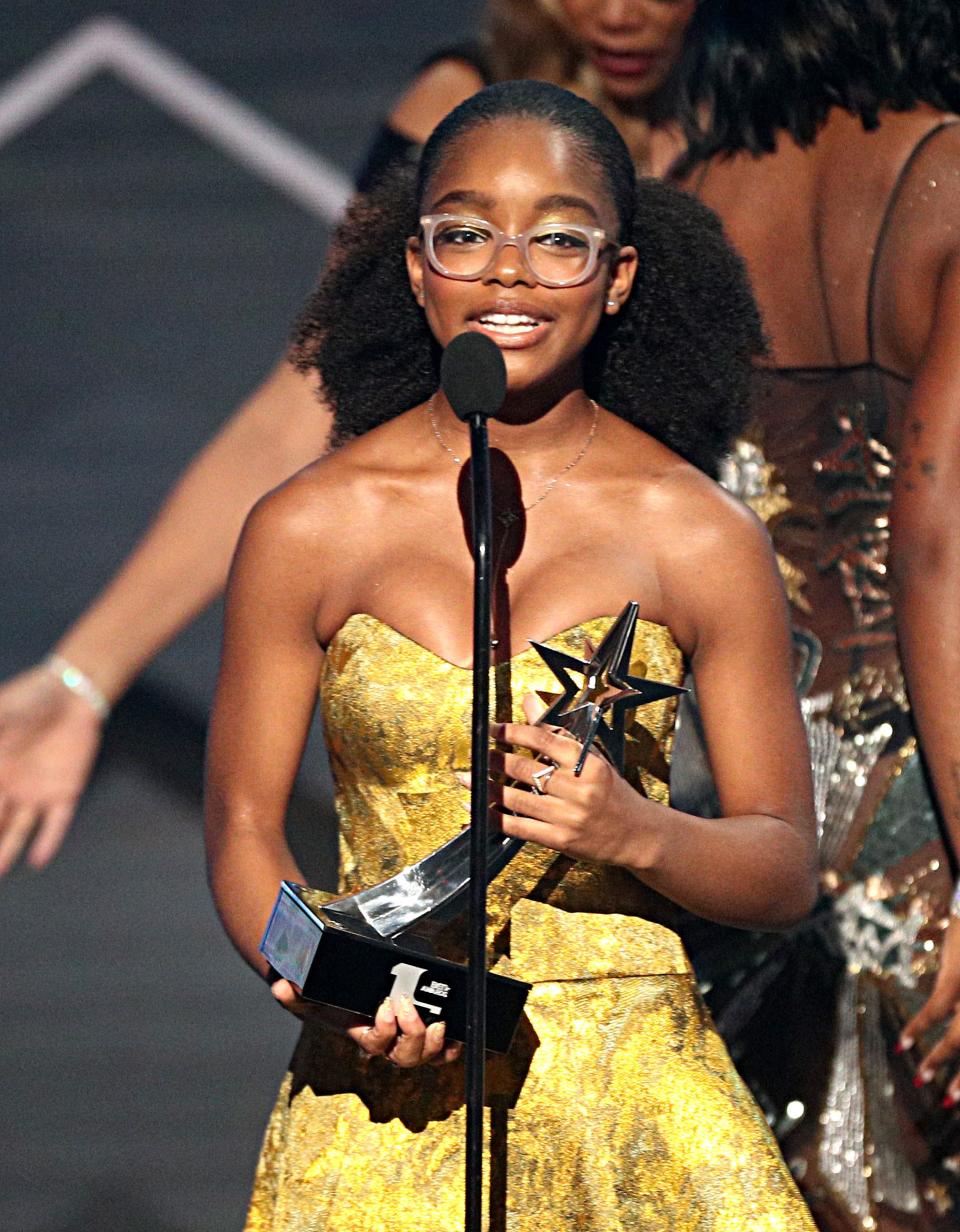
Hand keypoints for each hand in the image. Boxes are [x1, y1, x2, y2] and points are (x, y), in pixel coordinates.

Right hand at [0, 664, 103, 872]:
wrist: (72, 695)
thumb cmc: (29, 699)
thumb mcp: (1, 713)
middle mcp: (10, 788)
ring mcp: (36, 793)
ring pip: (18, 830)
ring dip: (7, 851)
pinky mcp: (65, 792)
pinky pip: (57, 822)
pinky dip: (48, 840)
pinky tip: (38, 860)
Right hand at [270, 980, 460, 1067]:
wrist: (352, 988)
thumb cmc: (333, 998)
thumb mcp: (311, 994)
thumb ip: (294, 993)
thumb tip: (280, 986)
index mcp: (363, 1036)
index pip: (375, 1044)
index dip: (384, 1030)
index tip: (385, 1006)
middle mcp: (388, 1045)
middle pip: (404, 1057)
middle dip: (411, 1034)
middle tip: (408, 1005)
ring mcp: (407, 1041)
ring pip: (424, 1056)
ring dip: (433, 1042)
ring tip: (437, 1022)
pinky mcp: (425, 1033)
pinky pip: (442, 1052)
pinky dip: (451, 1048)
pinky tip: (456, 1035)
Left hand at [475, 704, 656, 870]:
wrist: (637, 834)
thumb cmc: (611, 792)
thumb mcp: (591, 758)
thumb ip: (557, 733)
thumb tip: (528, 701)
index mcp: (587, 763)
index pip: (544, 740)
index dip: (514, 732)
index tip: (493, 729)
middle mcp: (579, 788)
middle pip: (526, 768)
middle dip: (496, 760)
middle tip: (478, 753)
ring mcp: (569, 816)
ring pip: (518, 798)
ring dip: (488, 789)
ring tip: (468, 779)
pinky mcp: (560, 840)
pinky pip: (520, 827)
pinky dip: (496, 818)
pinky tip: (481, 809)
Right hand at [899, 912, 959, 1106]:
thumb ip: (943, 951)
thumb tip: (929, 949)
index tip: (957, 1086)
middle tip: (950, 1100)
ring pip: (959, 1036)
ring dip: (940, 1058)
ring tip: (923, 1078)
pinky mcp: (954, 980)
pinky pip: (936, 1010)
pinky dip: (922, 1026)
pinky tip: (907, 1041)